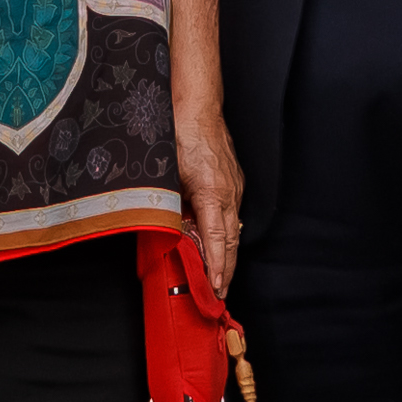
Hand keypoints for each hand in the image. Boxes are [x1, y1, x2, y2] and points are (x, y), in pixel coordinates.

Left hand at [176, 107, 245, 297]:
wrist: (197, 106)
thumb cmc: (179, 135)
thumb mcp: (167, 175)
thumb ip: (171, 206)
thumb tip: (171, 232)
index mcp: (212, 193)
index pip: (216, 241)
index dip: (216, 269)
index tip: (217, 289)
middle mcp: (229, 192)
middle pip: (230, 240)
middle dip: (226, 270)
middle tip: (220, 294)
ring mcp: (234, 185)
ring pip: (232, 227)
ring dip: (226, 253)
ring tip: (220, 276)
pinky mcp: (234, 179)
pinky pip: (231, 212)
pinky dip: (225, 232)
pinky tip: (217, 241)